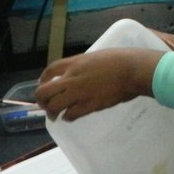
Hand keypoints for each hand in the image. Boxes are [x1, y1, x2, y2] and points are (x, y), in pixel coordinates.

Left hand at [35, 47, 163, 120]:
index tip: (42, 85)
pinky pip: (70, 115)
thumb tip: (80, 73)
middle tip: (46, 105)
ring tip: (56, 116)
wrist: (132, 70)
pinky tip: (71, 116)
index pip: (49, 71)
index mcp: (74, 63)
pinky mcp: (88, 105)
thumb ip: (84, 65)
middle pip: (44, 92)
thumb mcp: (95, 57)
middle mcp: (71, 78)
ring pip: (54, 106)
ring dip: (52, 112)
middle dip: (41, 100)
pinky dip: (68, 117)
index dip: (42, 80)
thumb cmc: (120, 59)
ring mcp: (79, 93)